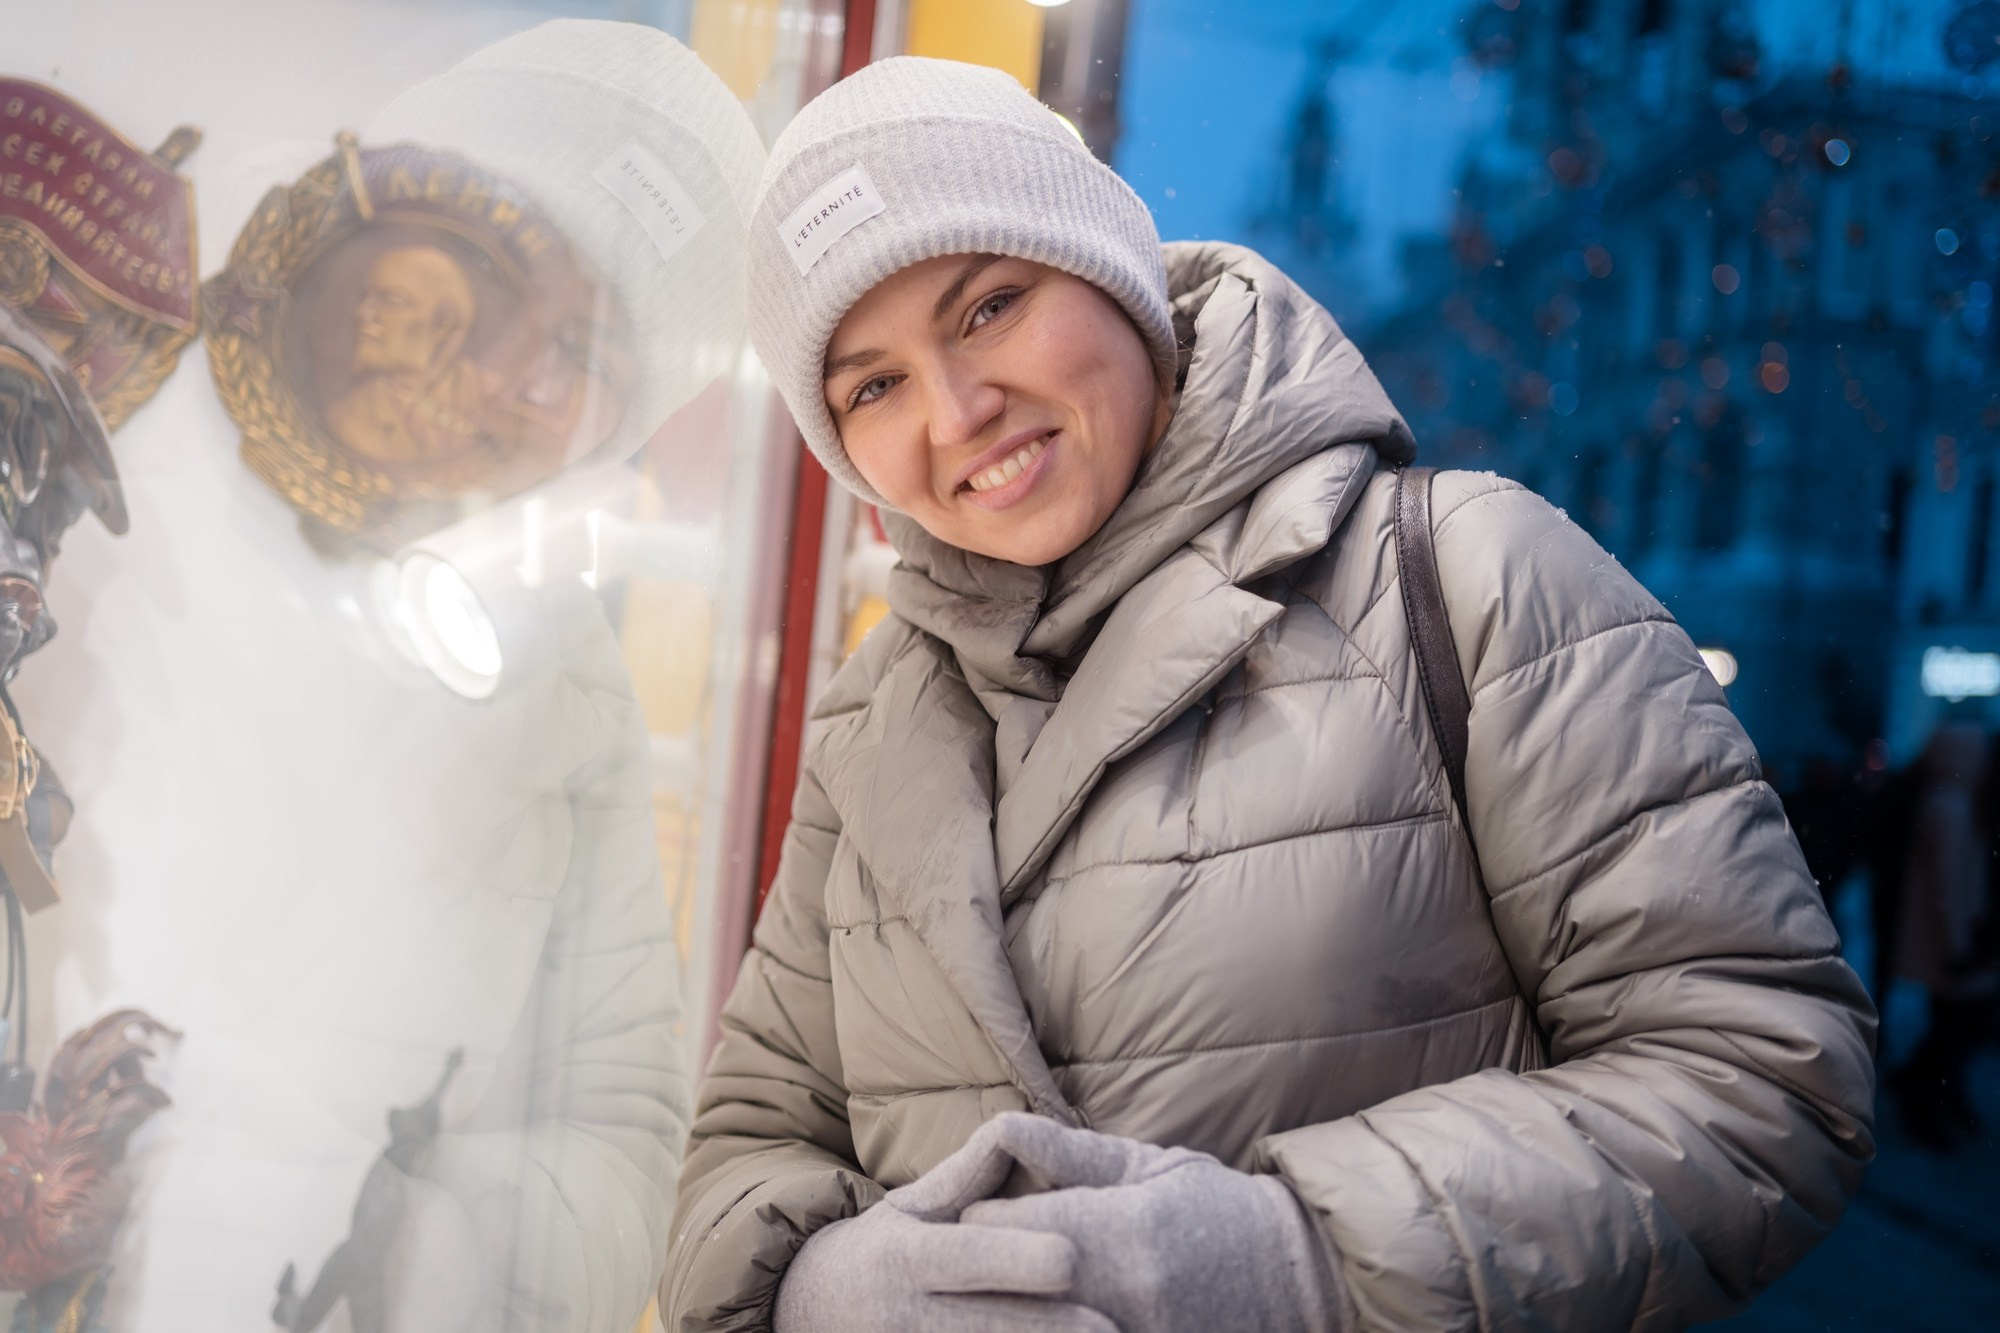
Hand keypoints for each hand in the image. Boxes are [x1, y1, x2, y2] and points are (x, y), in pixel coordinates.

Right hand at [772, 1191, 1116, 1332]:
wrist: (809, 1313)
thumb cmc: (879, 1251)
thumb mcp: (910, 1208)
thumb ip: (966, 1177)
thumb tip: (1014, 1128)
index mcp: (905, 1259)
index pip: (965, 1257)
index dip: (1015, 1259)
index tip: (1070, 1260)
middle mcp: (905, 1316)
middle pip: (986, 1326)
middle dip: (1050, 1330)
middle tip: (1113, 1328)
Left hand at [899, 1113, 1345, 1332]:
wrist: (1296, 1277)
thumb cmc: (1216, 1208)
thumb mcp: (1147, 1165)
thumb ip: (1069, 1155)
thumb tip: (1000, 1128)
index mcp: (1120, 1229)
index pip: (1000, 1228)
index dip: (983, 1219)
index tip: (987, 1212)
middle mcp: (1121, 1293)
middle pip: (1006, 1289)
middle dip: (992, 1271)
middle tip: (991, 1260)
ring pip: (1036, 1325)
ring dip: (1021, 1309)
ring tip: (1024, 1289)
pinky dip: (1060, 1327)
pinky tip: (1064, 1311)